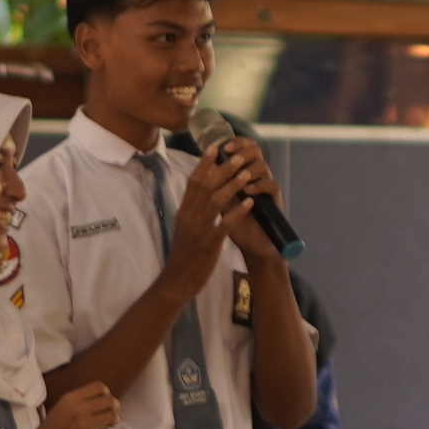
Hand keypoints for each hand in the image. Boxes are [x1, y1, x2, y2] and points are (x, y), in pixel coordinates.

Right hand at [30, 383, 120, 428]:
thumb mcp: (60, 407)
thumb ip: (78, 401)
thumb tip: (98, 399)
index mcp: (71, 398)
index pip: (99, 387)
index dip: (106, 393)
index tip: (104, 400)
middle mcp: (79, 409)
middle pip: (110, 401)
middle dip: (114, 406)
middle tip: (110, 413)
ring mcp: (85, 425)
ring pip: (113, 416)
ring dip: (113, 421)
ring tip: (108, 425)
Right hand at [161, 147, 245, 293]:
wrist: (178, 279)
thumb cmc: (184, 254)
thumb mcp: (184, 228)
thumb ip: (191, 210)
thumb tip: (198, 192)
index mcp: (183, 211)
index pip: (192, 182)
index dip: (204, 164)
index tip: (215, 149)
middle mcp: (189, 217)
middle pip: (205, 186)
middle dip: (222, 169)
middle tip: (237, 157)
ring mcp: (199, 229)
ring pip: (216, 200)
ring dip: (232, 184)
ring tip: (246, 173)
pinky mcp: (210, 243)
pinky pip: (225, 223)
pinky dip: (238, 211)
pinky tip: (250, 203)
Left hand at [197, 135, 285, 261]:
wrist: (250, 245)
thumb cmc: (232, 224)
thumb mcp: (219, 202)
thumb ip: (214, 185)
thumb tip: (203, 165)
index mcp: (242, 173)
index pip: (243, 147)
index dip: (235, 142)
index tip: (220, 146)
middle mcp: (255, 176)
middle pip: (255, 150)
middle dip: (242, 150)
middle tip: (230, 154)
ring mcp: (265, 187)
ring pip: (263, 165)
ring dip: (248, 168)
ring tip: (239, 176)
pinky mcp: (274, 200)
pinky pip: (271, 185)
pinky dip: (258, 186)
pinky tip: (247, 192)